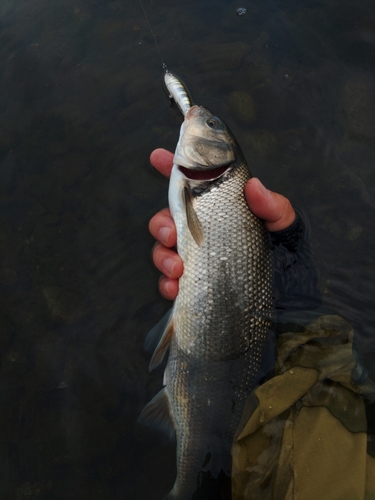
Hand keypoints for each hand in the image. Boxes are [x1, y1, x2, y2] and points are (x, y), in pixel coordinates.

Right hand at [149, 148, 295, 299]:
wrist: (289, 303)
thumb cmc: (290, 262)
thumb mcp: (287, 230)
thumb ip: (274, 208)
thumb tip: (254, 186)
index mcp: (224, 211)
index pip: (195, 184)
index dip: (174, 167)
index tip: (158, 157)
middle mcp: (206, 231)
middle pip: (169, 217)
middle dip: (161, 223)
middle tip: (172, 234)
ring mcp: (198, 258)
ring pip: (163, 248)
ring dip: (162, 256)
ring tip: (177, 269)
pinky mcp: (194, 284)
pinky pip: (168, 281)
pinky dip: (166, 284)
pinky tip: (175, 288)